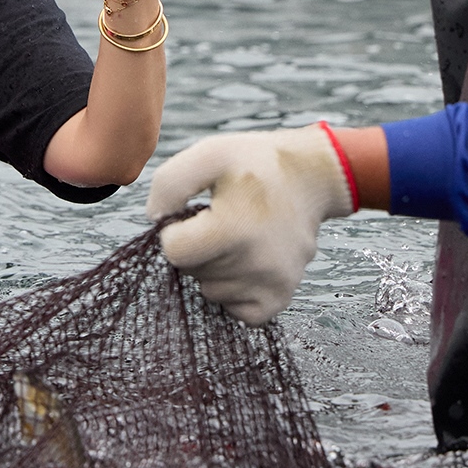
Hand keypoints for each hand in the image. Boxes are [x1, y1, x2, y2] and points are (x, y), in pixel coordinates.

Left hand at [145, 124, 355, 324]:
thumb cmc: (255, 164)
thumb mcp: (208, 154)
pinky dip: (234, 293)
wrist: (311, 176)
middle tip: (224, 220)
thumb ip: (169, 183)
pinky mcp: (280, 297)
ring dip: (214, 270)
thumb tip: (156, 220)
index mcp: (234, 228)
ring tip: (238, 237)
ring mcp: (271, 284)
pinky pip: (238, 312)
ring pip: (211, 292)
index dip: (176, 231)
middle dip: (197, 248)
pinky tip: (245, 263)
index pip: (174, 252)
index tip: (196, 214)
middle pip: (192, 272)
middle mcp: (255, 263)